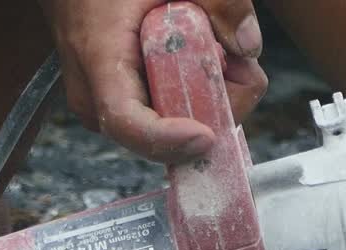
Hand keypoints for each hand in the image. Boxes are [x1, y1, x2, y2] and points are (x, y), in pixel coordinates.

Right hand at [37, 0, 267, 162]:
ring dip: (204, 102)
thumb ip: (219, 1)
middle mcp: (95, 97)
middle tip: (240, 68)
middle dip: (209, 110)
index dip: (168, 139)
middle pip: (158, 135)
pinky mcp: (120, 111)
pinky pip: (163, 120)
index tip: (205, 134)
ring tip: (219, 55)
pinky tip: (201, 65)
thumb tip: (249, 46)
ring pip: (166, 131)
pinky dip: (192, 100)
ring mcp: (104, 109)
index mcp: (99, 59)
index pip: (126, 122)